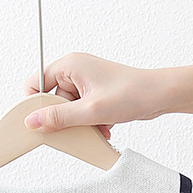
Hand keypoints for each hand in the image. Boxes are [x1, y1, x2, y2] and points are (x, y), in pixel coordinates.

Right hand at [23, 52, 165, 136]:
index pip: (35, 83)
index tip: (42, 122)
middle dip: (65, 118)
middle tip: (78, 127)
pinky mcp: (96, 92)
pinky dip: (90, 121)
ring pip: (69, 108)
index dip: (35, 104)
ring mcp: (87, 81)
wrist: (160, 95)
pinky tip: (104, 126)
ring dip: (80, 123)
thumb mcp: (90, 111)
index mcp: (69, 65)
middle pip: (53, 99)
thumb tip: (32, 122)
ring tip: (97, 127)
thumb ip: (58, 117)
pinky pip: (82, 110)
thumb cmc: (131, 93)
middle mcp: (76, 70)